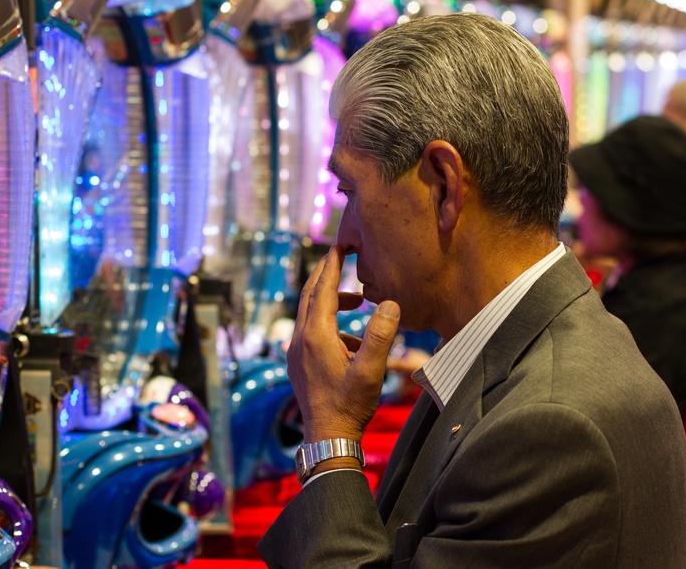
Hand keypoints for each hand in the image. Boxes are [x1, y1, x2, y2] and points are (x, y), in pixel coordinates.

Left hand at [286, 245, 399, 444]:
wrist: (328, 438)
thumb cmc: (350, 405)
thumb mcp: (371, 370)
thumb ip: (380, 335)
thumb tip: (390, 303)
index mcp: (315, 336)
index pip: (322, 290)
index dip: (331, 266)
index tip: (338, 246)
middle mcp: (300, 340)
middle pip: (309, 296)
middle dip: (324, 276)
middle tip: (338, 257)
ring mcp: (295, 353)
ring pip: (309, 314)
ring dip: (331, 302)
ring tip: (359, 303)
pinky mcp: (298, 365)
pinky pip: (310, 332)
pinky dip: (329, 324)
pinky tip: (352, 341)